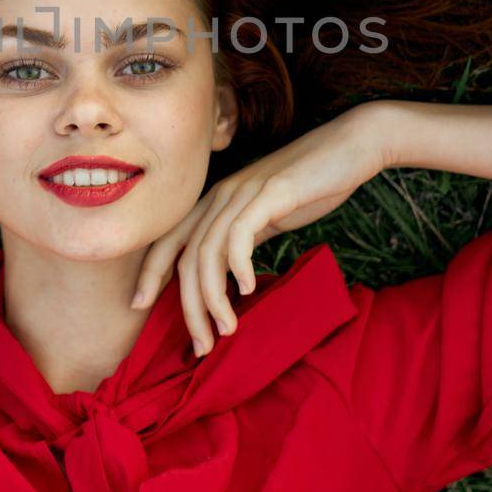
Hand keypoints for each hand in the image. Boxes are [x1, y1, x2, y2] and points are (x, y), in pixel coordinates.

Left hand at [131, 102, 388, 356]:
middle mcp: (222, 194)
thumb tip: (230, 277)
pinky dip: (239, 266)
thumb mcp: (268, 215)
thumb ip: (244, 238)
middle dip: (188, 306)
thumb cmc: (312, 185)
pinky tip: (250, 289)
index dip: (149, 272)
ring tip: (226, 329)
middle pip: (187, 256)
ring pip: (208, 251)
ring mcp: (245, 191)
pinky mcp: (272, 191)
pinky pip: (240, 234)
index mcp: (217, 200)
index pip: (169, 238)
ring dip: (213, 297)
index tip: (139, 305)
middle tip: (200, 345)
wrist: (352, 145)